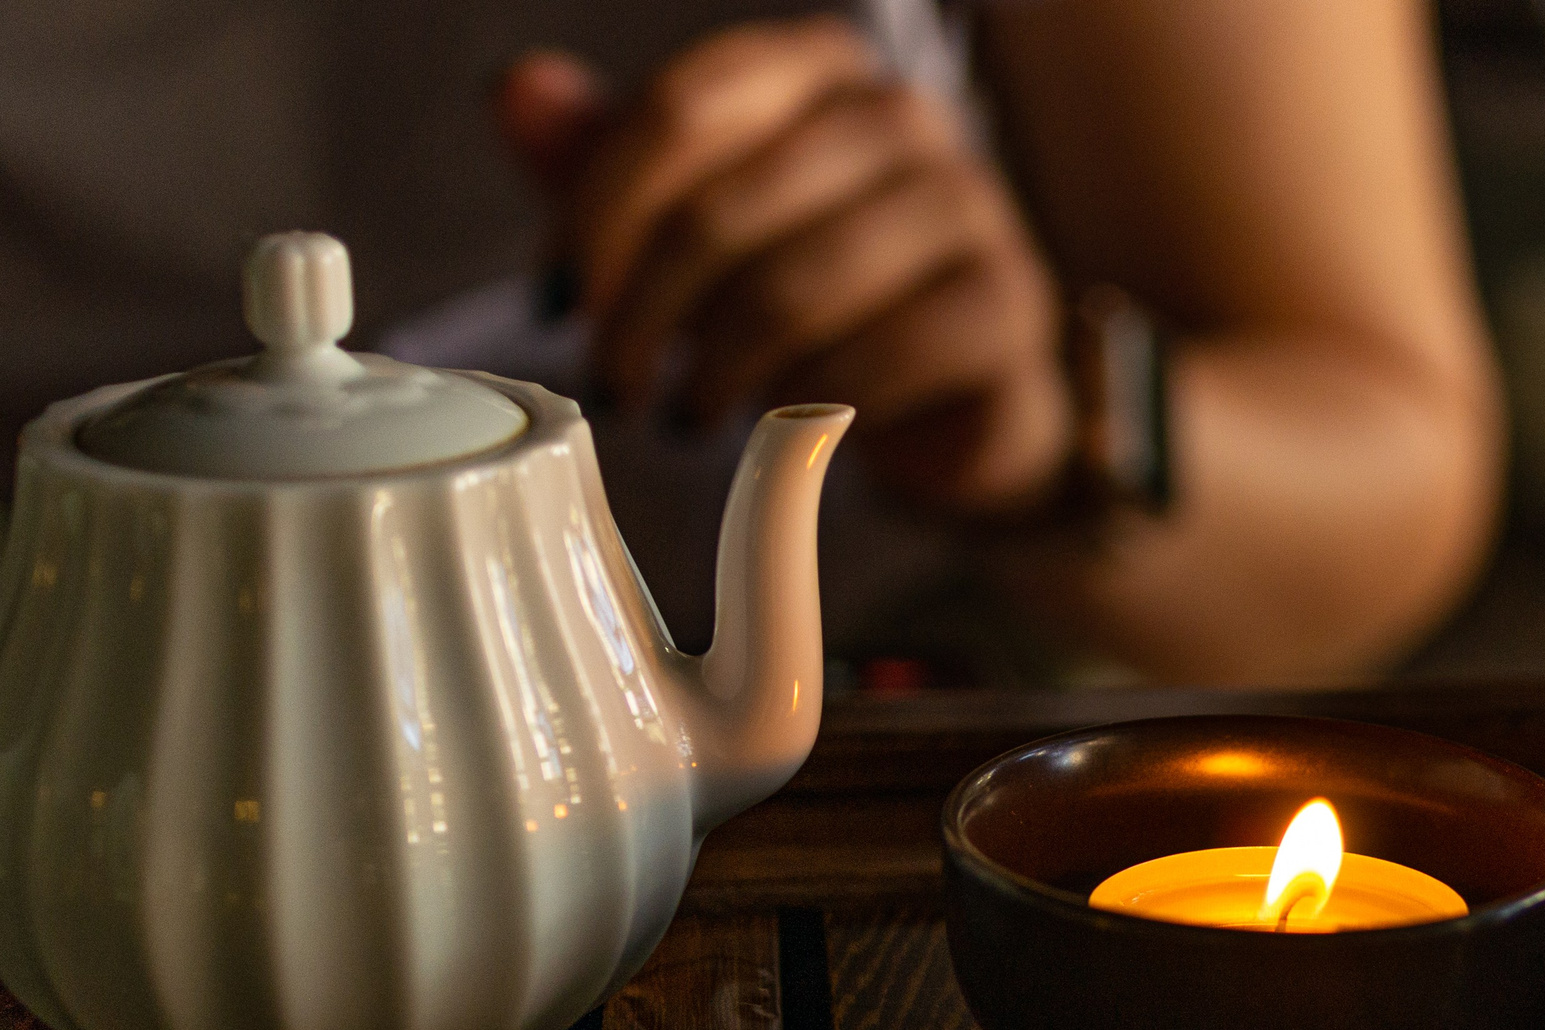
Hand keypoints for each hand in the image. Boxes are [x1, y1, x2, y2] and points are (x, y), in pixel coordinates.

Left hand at [495, 17, 1072, 512]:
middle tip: (616, 384)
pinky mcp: (1005, 311)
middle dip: (643, 317)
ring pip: (790, 294)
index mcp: (821, 67)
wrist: (961, 391)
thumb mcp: (698, 223)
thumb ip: (609, 159)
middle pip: (723, 212)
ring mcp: (971, 210)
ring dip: (716, 373)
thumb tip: (516, 92)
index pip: (681, 110)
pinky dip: (807, 407)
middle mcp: (906, 117)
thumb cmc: (816, 292)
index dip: (598, 213)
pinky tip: (782, 425)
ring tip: (689, 414)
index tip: (560, 300)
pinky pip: (869, 363)